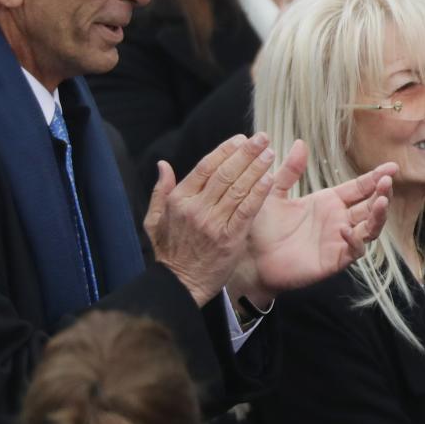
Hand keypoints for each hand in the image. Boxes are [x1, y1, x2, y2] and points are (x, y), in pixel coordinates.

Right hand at [144, 134, 276, 306]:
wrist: (179, 285)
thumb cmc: (169, 252)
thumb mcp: (154, 220)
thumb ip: (160, 191)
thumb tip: (163, 164)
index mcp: (179, 200)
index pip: (205, 167)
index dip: (225, 150)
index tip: (241, 139)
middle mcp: (196, 208)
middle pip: (225, 173)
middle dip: (246, 153)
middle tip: (261, 138)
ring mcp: (213, 222)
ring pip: (238, 188)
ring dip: (256, 168)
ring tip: (269, 153)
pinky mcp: (230, 238)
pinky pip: (247, 209)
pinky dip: (259, 192)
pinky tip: (270, 178)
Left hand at [228, 141, 395, 304]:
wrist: (250, 258)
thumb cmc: (261, 227)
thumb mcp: (273, 193)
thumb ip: (289, 171)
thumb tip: (300, 143)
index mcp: (329, 202)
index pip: (360, 187)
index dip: (376, 177)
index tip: (392, 167)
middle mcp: (338, 220)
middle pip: (370, 206)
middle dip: (382, 193)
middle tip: (387, 182)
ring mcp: (339, 241)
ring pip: (370, 228)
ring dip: (379, 216)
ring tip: (381, 201)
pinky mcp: (334, 260)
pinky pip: (353, 250)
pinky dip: (354, 241)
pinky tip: (347, 230)